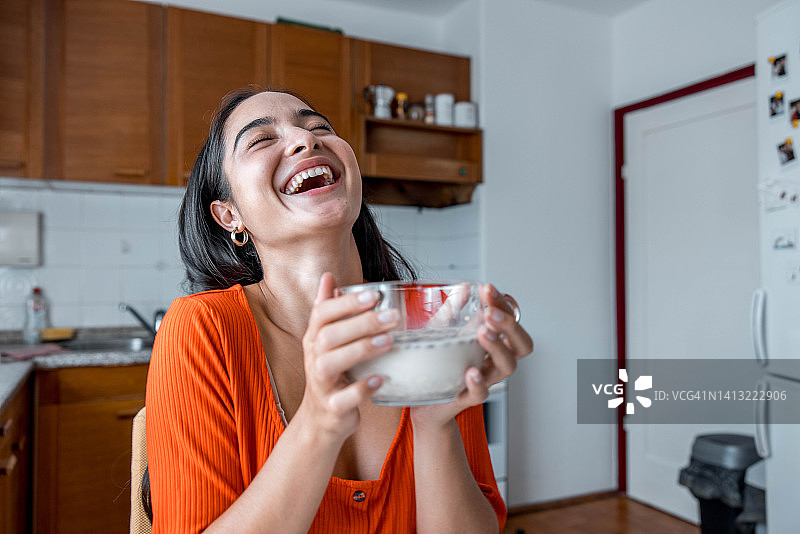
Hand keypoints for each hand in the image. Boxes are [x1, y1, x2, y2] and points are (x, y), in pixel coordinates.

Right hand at [297, 273, 398, 441]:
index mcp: (314, 338)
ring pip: (332, 362)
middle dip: (361, 323)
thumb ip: (329, 309)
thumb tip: (328, 276)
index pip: (322, 314)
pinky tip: (380, 378)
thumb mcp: (324, 340)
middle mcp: (313, 358)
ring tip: (389, 341)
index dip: (346, 303)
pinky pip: (343, 398)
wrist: (320, 419)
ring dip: (361, 349)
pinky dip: (362, 388)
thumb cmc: (329, 374)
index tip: (374, 294)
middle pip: (329, 335)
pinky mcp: (332, 407)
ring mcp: (320, 383)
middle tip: (393, 316)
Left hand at [411, 283, 532, 427]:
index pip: (510, 320)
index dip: (503, 304)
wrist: (424, 403)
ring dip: (498, 347)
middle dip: (509, 324)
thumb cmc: (439, 365)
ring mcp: (484, 380)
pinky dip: (478, 382)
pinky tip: (471, 371)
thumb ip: (454, 311)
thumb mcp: (444, 332)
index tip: (488, 288)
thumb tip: (465, 287)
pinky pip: (481, 393)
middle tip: (490, 312)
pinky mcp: (467, 397)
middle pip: (521, 344)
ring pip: (507, 366)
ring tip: (484, 332)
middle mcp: (494, 361)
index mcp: (494, 343)